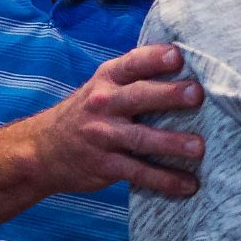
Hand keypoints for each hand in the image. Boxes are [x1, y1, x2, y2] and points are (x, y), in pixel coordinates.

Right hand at [22, 43, 203, 196]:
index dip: (155, 58)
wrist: (42, 150)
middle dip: (169, 95)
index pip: (133, 63)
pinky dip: (165, 180)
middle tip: (196, 95)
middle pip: (139, 96)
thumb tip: (189, 64)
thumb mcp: (104, 85)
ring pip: (141, 138)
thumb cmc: (89, 111)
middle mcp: (104, 103)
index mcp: (108, 78)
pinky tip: (189, 184)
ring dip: (171, 143)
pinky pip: (138, 172)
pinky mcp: (105, 165)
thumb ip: (137, 75)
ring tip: (198, 148)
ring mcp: (103, 135)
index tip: (178, 56)